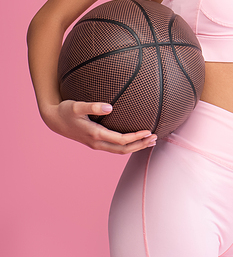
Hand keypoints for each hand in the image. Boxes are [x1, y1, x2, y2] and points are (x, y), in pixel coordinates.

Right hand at [42, 100, 156, 153]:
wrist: (53, 120)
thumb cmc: (65, 110)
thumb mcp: (76, 106)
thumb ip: (92, 105)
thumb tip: (110, 107)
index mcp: (94, 134)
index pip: (120, 140)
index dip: (136, 137)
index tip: (149, 131)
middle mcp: (96, 142)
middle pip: (123, 150)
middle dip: (140, 145)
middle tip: (155, 138)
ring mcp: (96, 144)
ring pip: (119, 151)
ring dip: (135, 147)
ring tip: (150, 141)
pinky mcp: (95, 142)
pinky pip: (114, 147)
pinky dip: (127, 146)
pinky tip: (134, 140)